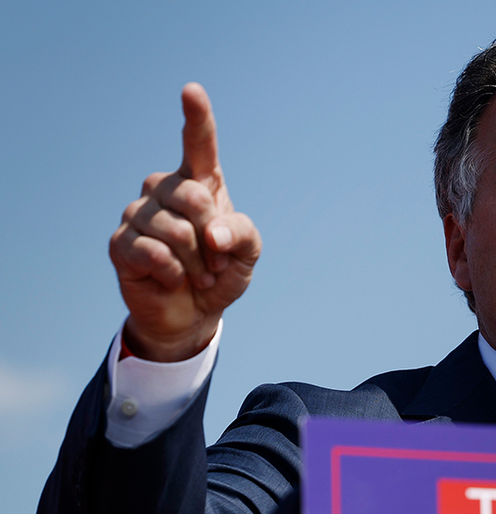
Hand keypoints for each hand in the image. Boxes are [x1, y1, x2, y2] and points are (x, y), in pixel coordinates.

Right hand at [110, 83, 260, 361]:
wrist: (193, 313)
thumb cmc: (222, 273)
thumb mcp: (248, 253)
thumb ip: (243, 234)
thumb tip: (212, 233)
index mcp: (200, 184)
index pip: (197, 144)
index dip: (196, 117)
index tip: (191, 90)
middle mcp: (165, 190)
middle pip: (194, 197)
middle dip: (214, 237)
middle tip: (217, 261)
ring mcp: (139, 215)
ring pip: (174, 230)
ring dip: (197, 263)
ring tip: (199, 275)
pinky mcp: (120, 243)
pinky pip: (152, 253)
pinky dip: (174, 273)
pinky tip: (174, 279)